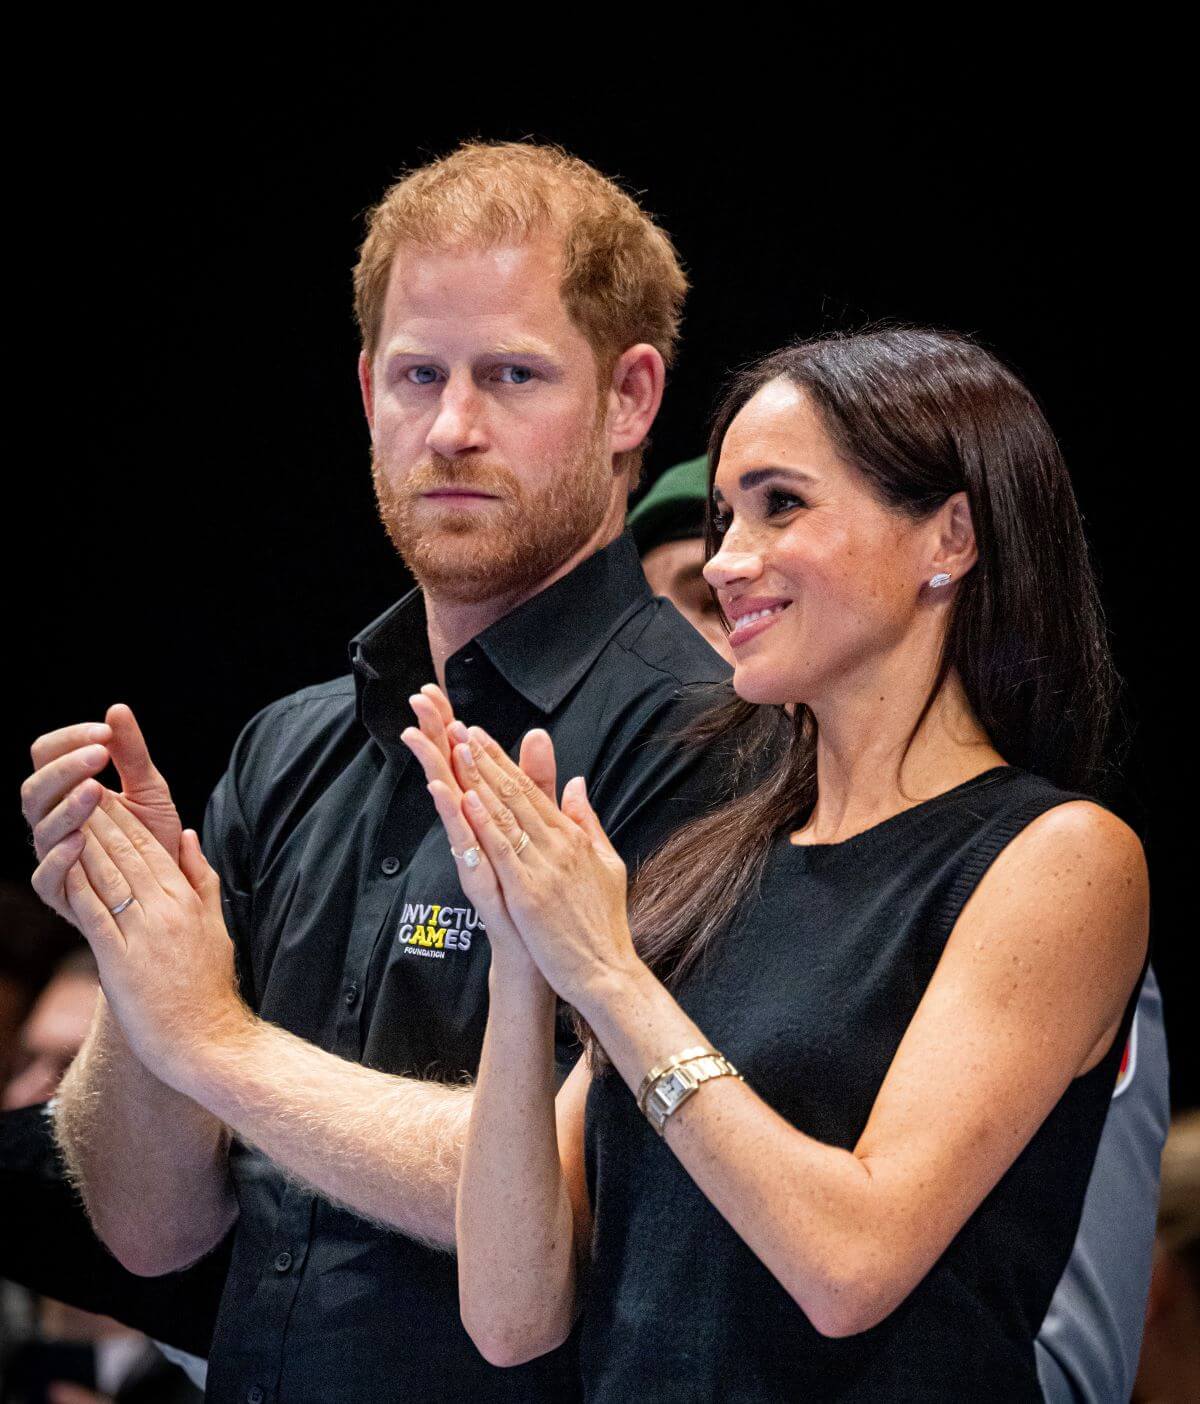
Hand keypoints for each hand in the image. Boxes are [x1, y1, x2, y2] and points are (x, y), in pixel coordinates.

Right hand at [25, 704, 180, 929]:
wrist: (169, 886)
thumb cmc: (152, 836)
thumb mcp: (150, 789)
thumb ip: (132, 753)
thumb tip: (117, 709)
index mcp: (64, 791)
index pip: (47, 755)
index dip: (69, 740)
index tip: (105, 731)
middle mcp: (51, 821)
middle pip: (35, 789)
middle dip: (65, 769)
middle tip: (99, 754)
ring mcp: (53, 856)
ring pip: (41, 829)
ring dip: (66, 807)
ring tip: (94, 790)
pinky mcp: (61, 893)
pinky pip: (46, 877)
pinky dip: (60, 858)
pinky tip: (80, 840)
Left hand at [60, 794, 247, 1089]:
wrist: (208, 1041)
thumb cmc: (209, 989)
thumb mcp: (215, 926)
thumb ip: (202, 879)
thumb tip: (190, 836)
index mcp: (187, 900)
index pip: (153, 849)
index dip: (127, 820)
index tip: (107, 795)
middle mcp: (165, 910)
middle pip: (128, 854)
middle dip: (101, 820)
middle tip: (80, 789)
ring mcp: (142, 934)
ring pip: (109, 877)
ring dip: (86, 843)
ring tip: (68, 815)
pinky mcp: (119, 961)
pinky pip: (95, 914)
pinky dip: (78, 886)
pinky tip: (64, 864)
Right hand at [400, 687, 556, 981]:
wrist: (538, 954)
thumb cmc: (535, 896)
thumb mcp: (540, 826)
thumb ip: (539, 781)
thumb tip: (538, 735)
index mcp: (490, 818)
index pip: (469, 762)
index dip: (452, 727)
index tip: (436, 692)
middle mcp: (476, 833)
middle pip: (452, 773)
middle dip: (435, 735)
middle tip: (418, 698)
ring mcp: (474, 856)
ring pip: (451, 803)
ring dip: (435, 767)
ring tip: (420, 732)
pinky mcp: (479, 881)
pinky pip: (464, 844)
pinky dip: (453, 816)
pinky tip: (441, 789)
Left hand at [450, 726, 638, 1003]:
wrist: (607, 972)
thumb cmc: (604, 924)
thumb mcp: (606, 863)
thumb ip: (586, 822)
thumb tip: (576, 784)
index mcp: (574, 838)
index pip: (533, 791)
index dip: (504, 761)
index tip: (480, 736)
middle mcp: (559, 846)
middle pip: (516, 794)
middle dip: (487, 759)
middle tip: (461, 728)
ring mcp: (543, 869)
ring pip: (506, 815)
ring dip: (480, 779)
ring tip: (458, 749)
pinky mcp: (528, 894)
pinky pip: (502, 852)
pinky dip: (484, 823)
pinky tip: (467, 799)